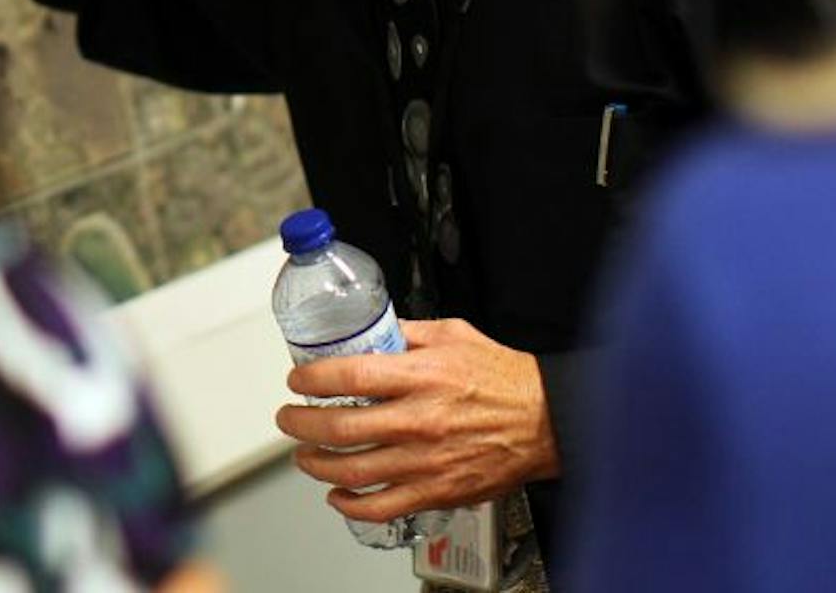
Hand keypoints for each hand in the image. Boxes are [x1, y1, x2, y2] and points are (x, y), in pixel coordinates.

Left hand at [273, 318, 558, 521]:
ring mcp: (427, 461)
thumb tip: (368, 328)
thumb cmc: (504, 376)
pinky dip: (351, 505)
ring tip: (304, 453)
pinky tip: (338, 494)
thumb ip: (406, 332)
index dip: (313, 378)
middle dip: (300, 423)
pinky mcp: (438, 491)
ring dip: (316, 463)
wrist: (548, 420)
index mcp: (423, 376)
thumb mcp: (452, 334)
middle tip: (288, 418)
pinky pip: (383, 507)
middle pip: (341, 428)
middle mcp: (421, 421)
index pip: (351, 377)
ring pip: (353, 471)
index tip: (297, 378)